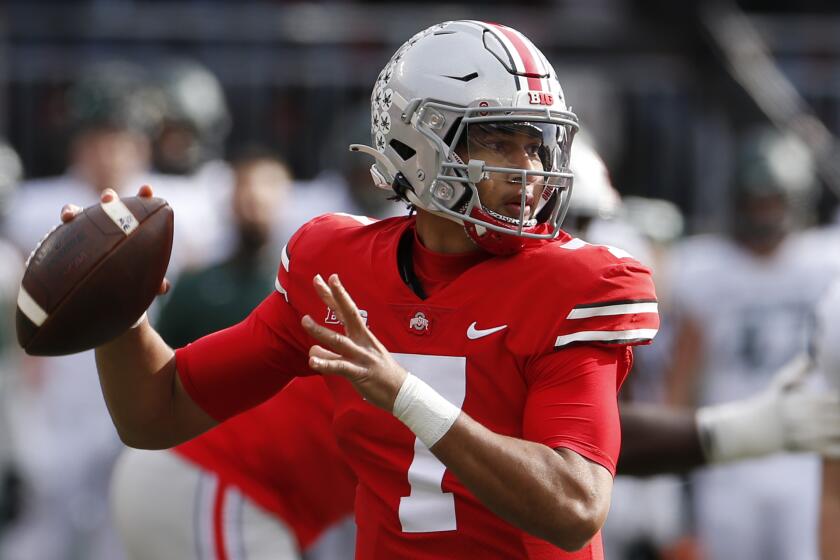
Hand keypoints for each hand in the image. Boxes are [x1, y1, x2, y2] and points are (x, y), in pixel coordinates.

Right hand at [59, 185, 170, 296]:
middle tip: (108, 198)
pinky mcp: (73, 233)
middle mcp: (111, 223)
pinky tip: (66, 218)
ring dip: (81, 208)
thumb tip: (163, 287)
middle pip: (110, 204)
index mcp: (132, 228)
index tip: (146, 189)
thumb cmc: (129, 278)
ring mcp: (92, 226)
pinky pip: (69, 222)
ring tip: (76, 212)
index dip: (143, 196)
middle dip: (109, 198)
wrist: (102, 286)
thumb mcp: (142, 280)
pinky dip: (68, 215)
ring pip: (87, 211)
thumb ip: (154, 282)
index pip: (140, 208)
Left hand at [301, 274, 407, 410]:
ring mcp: (361, 357)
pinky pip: (340, 367)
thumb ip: (335, 352)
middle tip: (319, 280)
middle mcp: (363, 342)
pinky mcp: (360, 374)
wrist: (402, 392)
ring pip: (338, 341)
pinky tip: (312, 361)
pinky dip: (325, 363)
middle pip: (347, 314)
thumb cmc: (379, 374)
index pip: (347, 311)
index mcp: (364, 336)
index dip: (337, 295)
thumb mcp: (360, 357)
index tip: (329, 278)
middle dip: (333, 297)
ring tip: (305, 320)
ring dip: (320, 330)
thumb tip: (313, 350)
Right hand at [698, 354, 839, 461]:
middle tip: (839, 414)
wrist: (749, 431)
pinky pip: (832, 450)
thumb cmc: (766, 405)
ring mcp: (806, 435)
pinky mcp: (806, 448)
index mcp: (801, 401)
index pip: (835, 400)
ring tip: (838, 424)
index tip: (839, 401)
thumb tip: (809, 355)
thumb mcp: (778, 384)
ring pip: (837, 432)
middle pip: (839, 416)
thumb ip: (797, 370)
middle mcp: (805, 418)